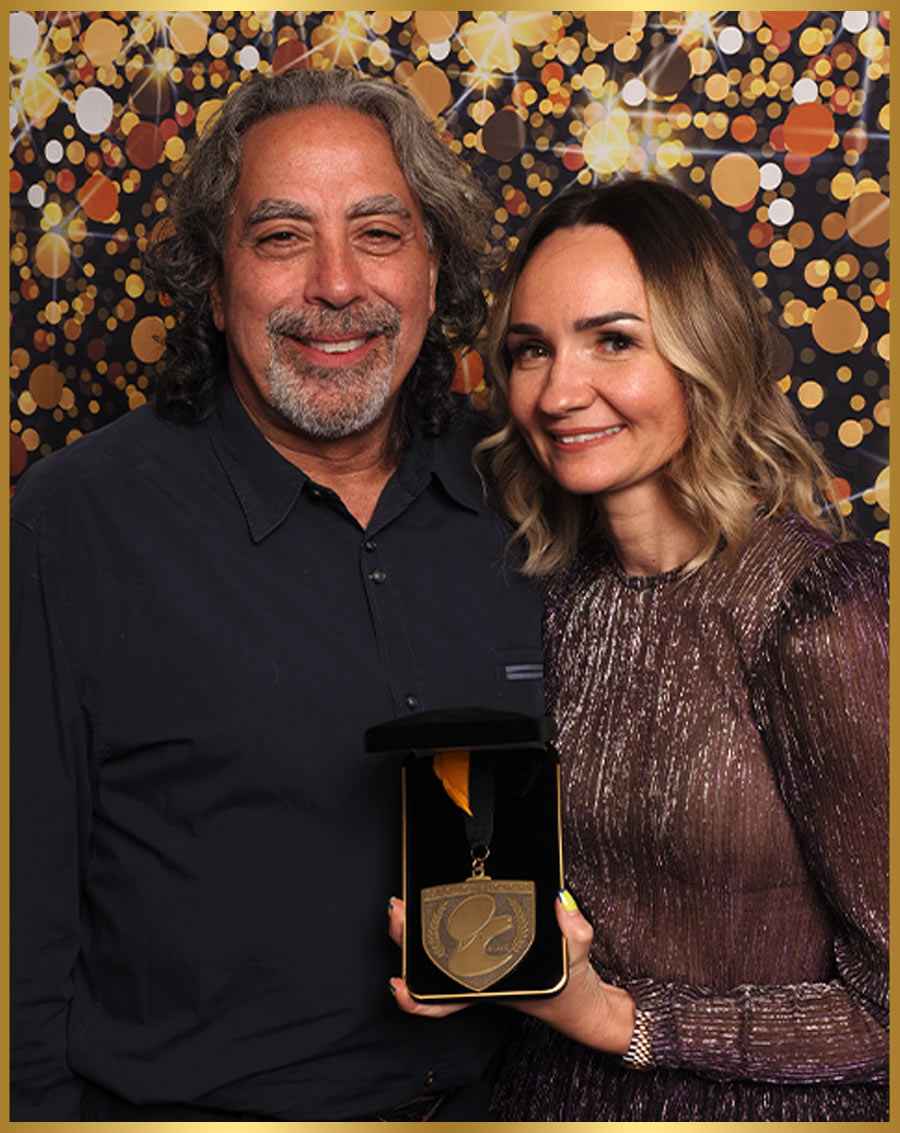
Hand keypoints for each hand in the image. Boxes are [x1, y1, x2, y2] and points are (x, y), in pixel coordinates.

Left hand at [387, 890, 633, 1048]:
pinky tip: (436, 897)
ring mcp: (482, 962)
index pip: (443, 1001)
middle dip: (407, 939)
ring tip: (403, 901)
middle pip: (431, 965)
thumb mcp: (577, 964)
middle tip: (395, 909)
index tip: (395, 983)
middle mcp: (479, 978)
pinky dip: (445, 918)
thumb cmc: (572, 994)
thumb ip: (574, 935)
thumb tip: (562, 900)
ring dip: (417, 929)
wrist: (585, 1004)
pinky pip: (462, 932)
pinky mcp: (492, 945)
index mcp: (491, 990)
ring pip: (438, 949)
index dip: (413, 997)